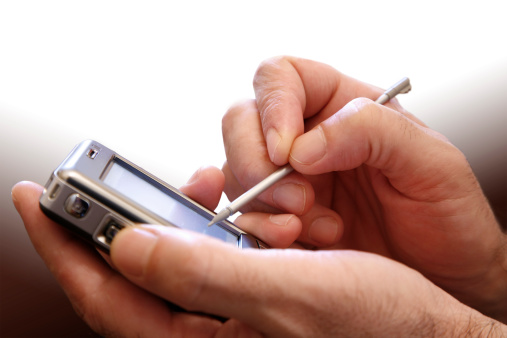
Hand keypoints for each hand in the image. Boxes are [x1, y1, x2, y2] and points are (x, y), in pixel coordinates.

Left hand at [12, 174, 505, 335]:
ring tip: (123, 201)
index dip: (66, 248)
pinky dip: (181, 235)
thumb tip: (128, 246)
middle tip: (62, 197)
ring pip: (155, 274)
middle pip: (120, 288)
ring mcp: (222, 323)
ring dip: (139, 233)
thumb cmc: (374, 322)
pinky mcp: (243, 305)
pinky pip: (192, 266)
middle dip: (87, 239)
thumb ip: (205, 275)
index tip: (36, 201)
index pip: (108, 298)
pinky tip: (186, 213)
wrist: (422, 330)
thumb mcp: (291, 296)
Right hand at [221, 56, 506, 321]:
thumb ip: (372, 132)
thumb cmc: (448, 217)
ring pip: (237, 170)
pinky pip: (245, 216)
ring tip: (319, 227)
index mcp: (342, 106)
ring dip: (266, 202)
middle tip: (299, 197)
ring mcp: (291, 181)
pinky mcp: (281, 220)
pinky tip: (303, 241)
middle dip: (256, 160)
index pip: (281, 77)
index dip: (272, 106)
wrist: (446, 279)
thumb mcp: (433, 163)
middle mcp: (308, 139)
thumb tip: (301, 147)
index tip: (286, 151)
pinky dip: (263, 230)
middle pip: (242, 120)